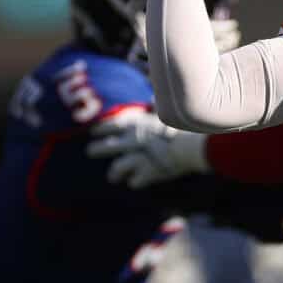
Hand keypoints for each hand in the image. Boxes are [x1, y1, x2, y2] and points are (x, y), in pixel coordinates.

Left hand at [87, 110, 208, 187]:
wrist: (192, 146)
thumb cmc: (182, 128)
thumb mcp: (168, 115)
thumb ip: (158, 108)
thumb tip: (153, 99)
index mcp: (138, 126)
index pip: (113, 125)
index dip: (102, 128)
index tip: (93, 131)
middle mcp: (133, 141)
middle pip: (108, 146)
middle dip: (97, 149)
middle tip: (90, 151)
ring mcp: (138, 157)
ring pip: (118, 167)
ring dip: (114, 173)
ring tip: (113, 177)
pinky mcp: (147, 173)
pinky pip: (136, 180)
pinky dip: (135, 181)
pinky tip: (135, 183)